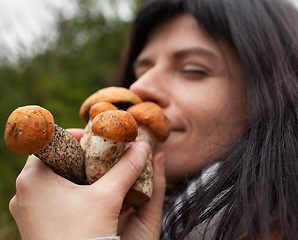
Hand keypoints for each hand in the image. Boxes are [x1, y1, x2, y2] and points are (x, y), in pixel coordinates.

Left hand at [9, 128, 165, 239]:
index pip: (55, 141)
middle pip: (57, 160)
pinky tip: (91, 198)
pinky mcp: (36, 223)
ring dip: (80, 174)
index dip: (81, 137)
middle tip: (106, 157)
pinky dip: (72, 192)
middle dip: (84, 157)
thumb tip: (145, 146)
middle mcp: (24, 191)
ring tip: (102, 177)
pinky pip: (52, 197)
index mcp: (34, 178)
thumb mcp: (109, 197)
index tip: (101, 139)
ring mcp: (28, 209)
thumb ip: (127, 168)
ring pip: (56, 179)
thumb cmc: (84, 236)